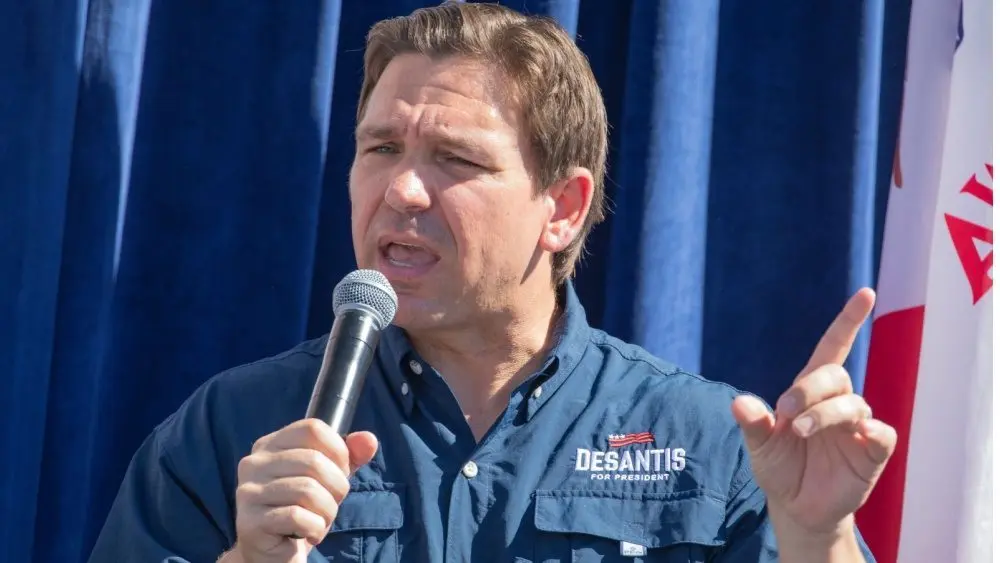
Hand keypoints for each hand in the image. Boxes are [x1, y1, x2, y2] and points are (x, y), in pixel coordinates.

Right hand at [224, 419, 378, 562]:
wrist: (275, 552)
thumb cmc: (304, 508)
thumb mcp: (330, 478)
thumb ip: (351, 456)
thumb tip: (369, 440)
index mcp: (270, 445)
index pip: (313, 428)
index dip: (338, 451)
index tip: (340, 473)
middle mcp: (254, 463)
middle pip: (314, 461)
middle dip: (337, 488)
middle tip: (332, 505)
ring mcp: (248, 492)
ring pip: (308, 490)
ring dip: (327, 512)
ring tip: (320, 521)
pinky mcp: (250, 521)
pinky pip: (297, 517)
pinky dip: (315, 528)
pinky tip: (309, 534)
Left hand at [731, 288, 897, 537]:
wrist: (796, 508)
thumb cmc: (779, 468)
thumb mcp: (759, 447)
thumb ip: (752, 424)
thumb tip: (738, 402)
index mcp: (809, 391)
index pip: (833, 347)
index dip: (848, 321)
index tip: (866, 293)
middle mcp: (837, 402)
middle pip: (834, 376)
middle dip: (809, 389)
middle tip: (786, 413)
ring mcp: (857, 427)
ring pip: (853, 404)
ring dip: (825, 414)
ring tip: (798, 431)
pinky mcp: (872, 452)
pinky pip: (881, 434)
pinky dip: (872, 431)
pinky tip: (860, 434)